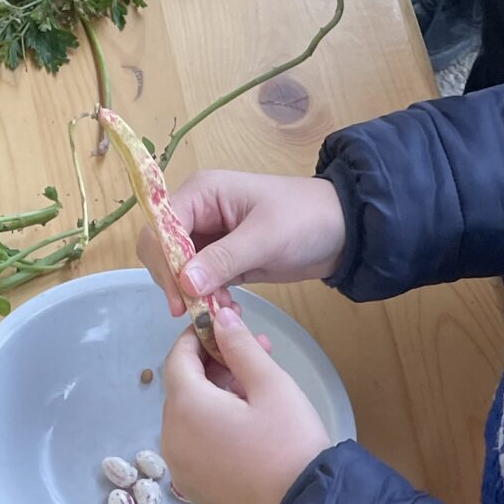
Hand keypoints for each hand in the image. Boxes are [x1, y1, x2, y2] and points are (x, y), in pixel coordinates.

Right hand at [136, 169, 346, 317]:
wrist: (343, 231)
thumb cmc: (306, 220)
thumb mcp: (265, 238)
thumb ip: (223, 259)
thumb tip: (185, 283)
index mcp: (201, 192)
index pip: (160, 227)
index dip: (163, 263)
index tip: (180, 299)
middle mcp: (197, 211)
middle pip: (161, 250)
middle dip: (175, 281)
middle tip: (198, 311)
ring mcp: (208, 237)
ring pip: (178, 270)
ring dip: (192, 294)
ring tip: (220, 311)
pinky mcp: (221, 259)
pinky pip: (199, 281)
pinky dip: (206, 298)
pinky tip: (227, 310)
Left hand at [159, 301, 329, 503]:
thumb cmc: (290, 443)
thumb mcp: (271, 386)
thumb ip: (240, 347)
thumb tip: (219, 318)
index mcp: (186, 408)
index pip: (177, 358)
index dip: (198, 337)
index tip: (224, 326)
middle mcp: (171, 438)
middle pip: (182, 389)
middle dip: (214, 366)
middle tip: (255, 354)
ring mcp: (180, 468)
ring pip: (189, 418)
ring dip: (215, 396)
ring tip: (258, 389)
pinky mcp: (194, 488)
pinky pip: (196, 445)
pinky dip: (213, 426)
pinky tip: (248, 425)